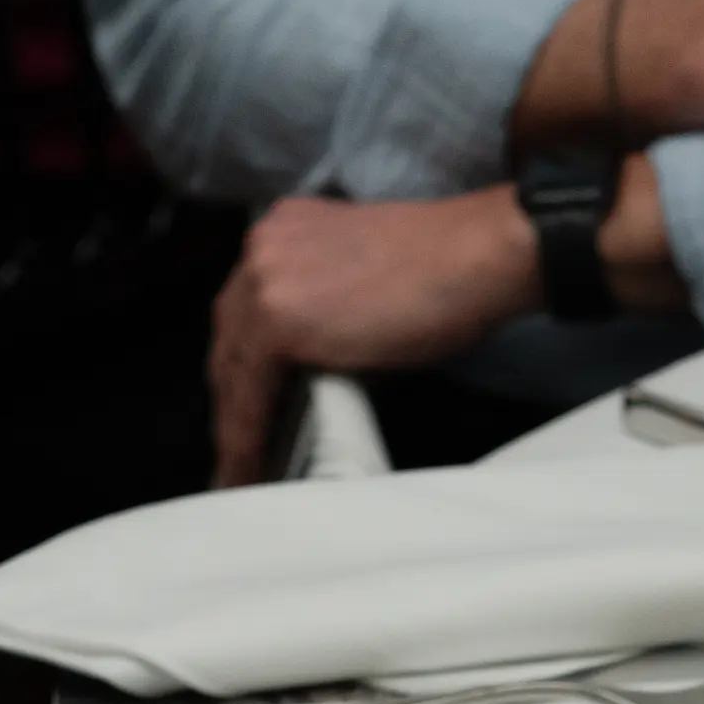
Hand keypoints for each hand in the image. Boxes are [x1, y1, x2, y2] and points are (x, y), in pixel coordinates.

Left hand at [207, 190, 536, 483]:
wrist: (474, 256)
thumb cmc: (444, 272)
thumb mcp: (363, 281)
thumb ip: (326, 309)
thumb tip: (316, 365)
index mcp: (283, 232)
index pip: (245, 310)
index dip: (241, 365)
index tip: (242, 403)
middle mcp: (263, 247)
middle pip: (229, 340)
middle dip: (230, 398)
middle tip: (234, 447)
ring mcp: (264, 279)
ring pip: (231, 370)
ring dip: (232, 426)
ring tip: (238, 472)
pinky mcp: (277, 320)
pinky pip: (248, 395)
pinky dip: (245, 437)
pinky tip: (250, 467)